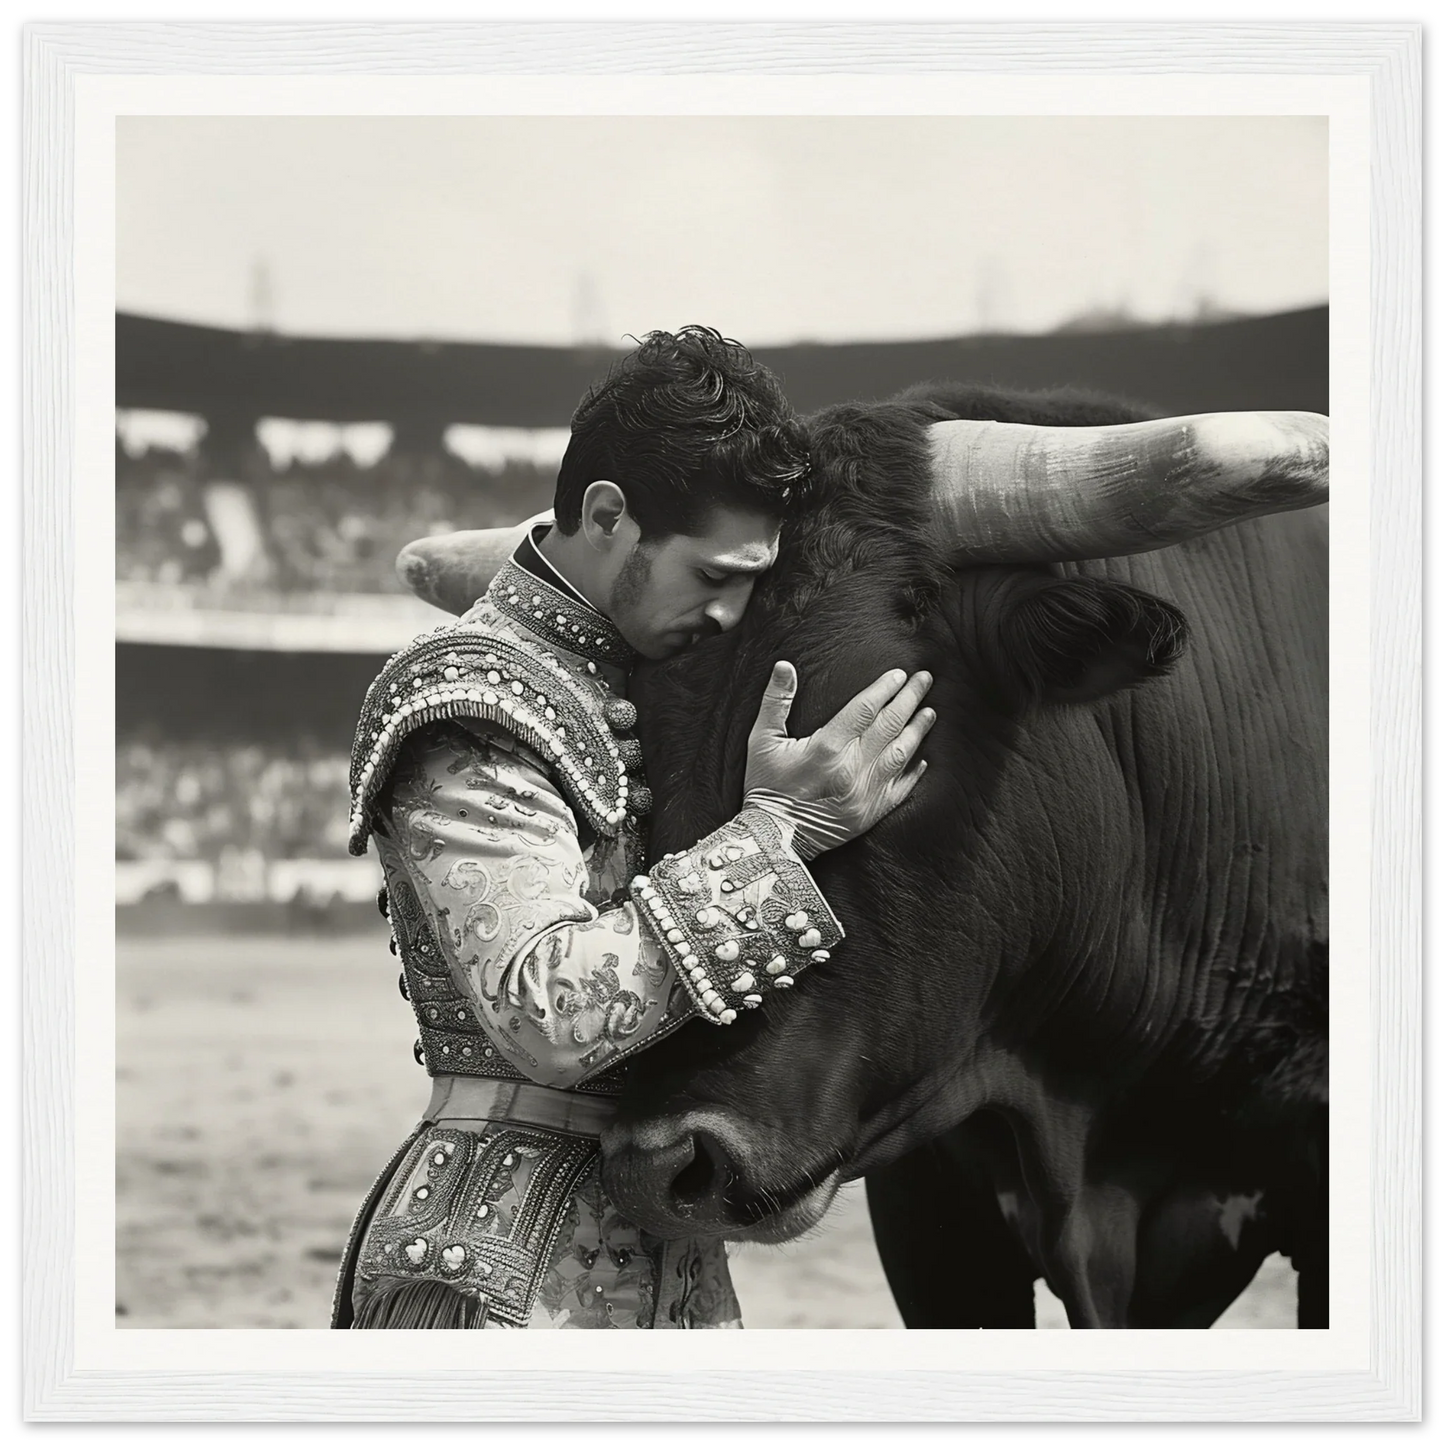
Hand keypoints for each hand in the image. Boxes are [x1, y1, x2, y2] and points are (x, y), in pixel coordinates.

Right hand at [741, 661, 935, 859]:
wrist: (772, 837)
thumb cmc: (765, 786)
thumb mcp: (761, 740)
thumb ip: (775, 701)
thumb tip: (784, 666)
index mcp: (827, 748)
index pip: (864, 709)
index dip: (884, 688)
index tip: (899, 674)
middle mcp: (852, 768)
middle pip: (889, 725)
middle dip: (909, 699)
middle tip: (925, 680)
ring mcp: (865, 793)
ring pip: (900, 754)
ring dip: (917, 731)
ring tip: (930, 712)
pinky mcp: (870, 813)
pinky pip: (900, 789)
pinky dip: (913, 773)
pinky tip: (923, 758)